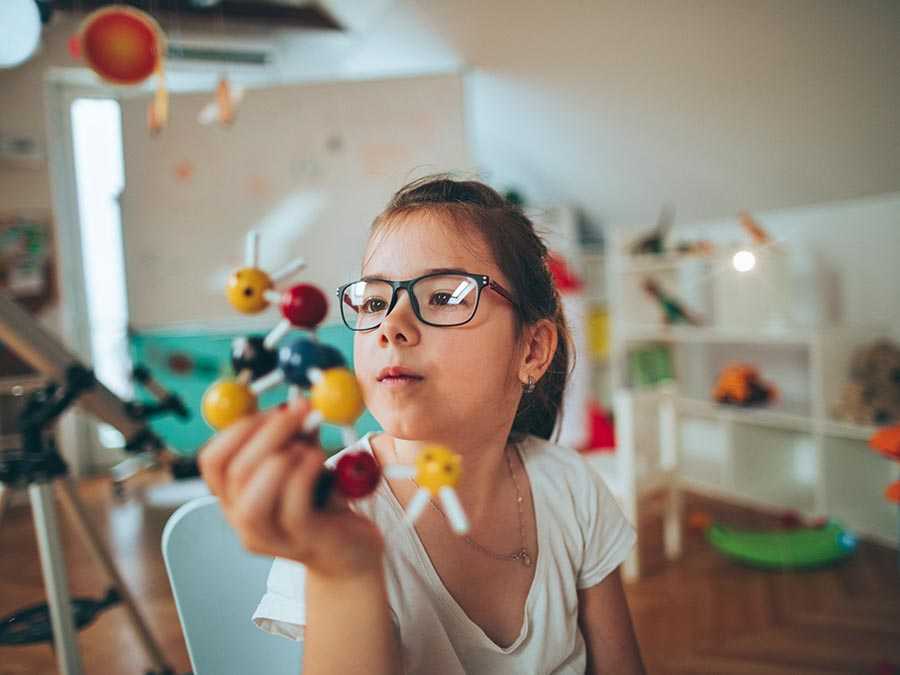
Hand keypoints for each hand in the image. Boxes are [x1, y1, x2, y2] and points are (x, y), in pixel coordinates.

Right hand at [198, 397, 383, 577]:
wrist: (351, 550)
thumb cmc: (324, 502)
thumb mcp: (305, 462)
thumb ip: (296, 435)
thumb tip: (297, 401)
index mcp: (235, 495)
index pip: (213, 460)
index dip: (239, 428)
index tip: (272, 405)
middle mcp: (241, 519)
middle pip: (234, 473)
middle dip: (268, 433)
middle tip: (298, 409)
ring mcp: (269, 536)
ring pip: (254, 499)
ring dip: (283, 459)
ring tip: (311, 448)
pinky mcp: (300, 542)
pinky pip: (293, 506)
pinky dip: (306, 473)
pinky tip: (322, 461)